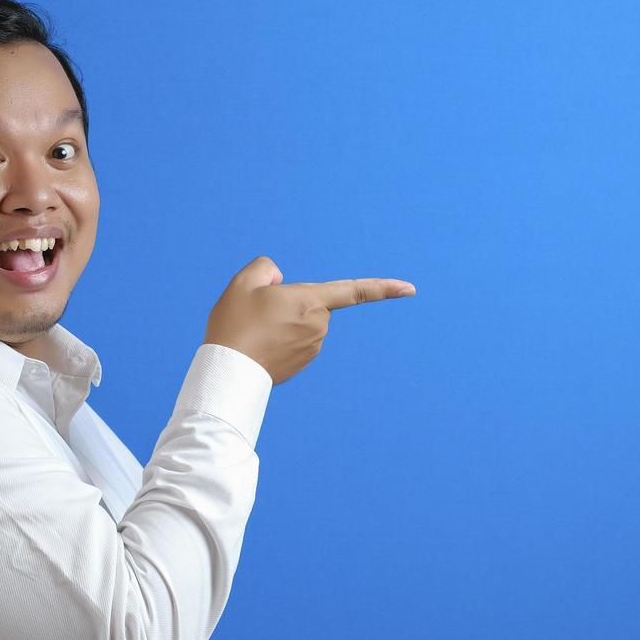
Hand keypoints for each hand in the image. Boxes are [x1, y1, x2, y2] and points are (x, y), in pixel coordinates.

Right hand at [203, 255, 415, 385]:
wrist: (229, 371)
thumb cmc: (235, 325)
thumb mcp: (243, 282)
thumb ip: (266, 267)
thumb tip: (279, 280)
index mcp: (311, 301)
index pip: (355, 291)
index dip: (384, 288)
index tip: (410, 289)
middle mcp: (319, 325)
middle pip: (310, 302)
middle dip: (289, 302)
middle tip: (257, 312)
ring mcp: (313, 346)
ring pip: (301, 321)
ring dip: (283, 321)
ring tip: (255, 330)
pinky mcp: (303, 362)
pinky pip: (295, 339)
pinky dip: (281, 338)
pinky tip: (260, 344)